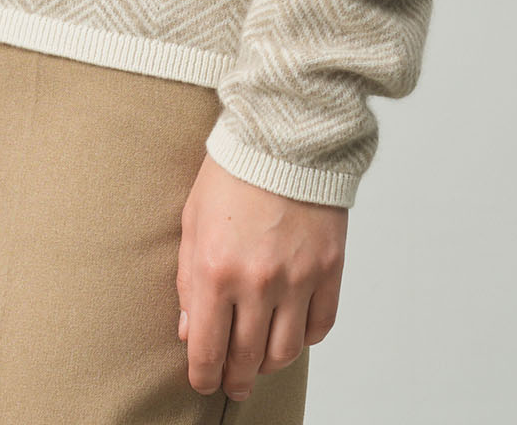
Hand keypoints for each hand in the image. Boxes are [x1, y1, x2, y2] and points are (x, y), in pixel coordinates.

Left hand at [176, 150, 346, 401]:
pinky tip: (292, 330)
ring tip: (260, 362)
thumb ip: (187, 280)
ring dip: (269, 365)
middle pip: (246, 359)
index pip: (207, 349)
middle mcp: (256, 282)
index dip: (203, 376)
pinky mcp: (329, 269)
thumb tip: (189, 331)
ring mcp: (297, 278)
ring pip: (285, 352)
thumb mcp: (192, 220)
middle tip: (232, 384)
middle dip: (235, 379)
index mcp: (214, 270)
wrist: (283, 133)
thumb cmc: (231, 171)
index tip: (203, 381)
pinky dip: (306, 337)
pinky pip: (320, 326)